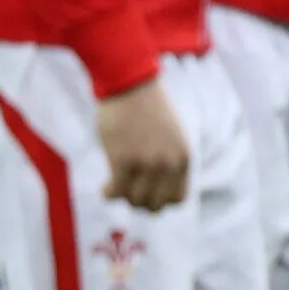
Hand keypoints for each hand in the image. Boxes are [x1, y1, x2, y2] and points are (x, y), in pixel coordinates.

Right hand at [95, 80, 190, 212]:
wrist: (130, 84)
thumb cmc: (146, 109)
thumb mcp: (169, 137)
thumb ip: (167, 161)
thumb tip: (152, 188)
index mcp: (183, 157)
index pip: (178, 198)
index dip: (161, 201)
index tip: (146, 193)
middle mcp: (169, 163)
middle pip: (156, 205)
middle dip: (139, 202)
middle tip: (127, 191)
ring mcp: (147, 163)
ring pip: (135, 200)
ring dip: (123, 198)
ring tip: (115, 187)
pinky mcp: (124, 159)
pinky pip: (117, 191)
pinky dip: (109, 194)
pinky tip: (105, 188)